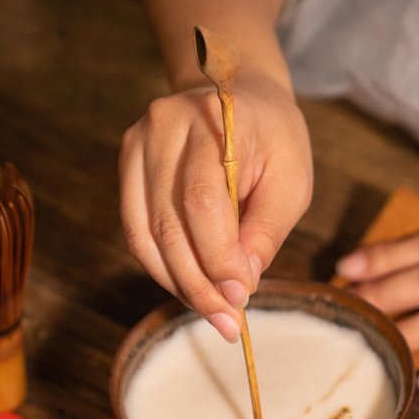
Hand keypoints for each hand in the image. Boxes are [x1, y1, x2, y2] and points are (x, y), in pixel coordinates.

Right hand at [119, 76, 311, 340]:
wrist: (241, 96)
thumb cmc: (274, 140)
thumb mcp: (292, 181)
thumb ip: (266, 232)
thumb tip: (239, 286)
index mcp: (215, 120)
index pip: (203, 201)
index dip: (217, 257)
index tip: (241, 296)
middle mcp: (165, 126)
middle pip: (169, 223)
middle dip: (199, 283)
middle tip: (228, 322)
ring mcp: (138, 144)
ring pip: (145, 234)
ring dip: (178, 283)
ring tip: (212, 313)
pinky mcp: (127, 164)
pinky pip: (136, 230)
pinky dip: (161, 267)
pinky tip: (189, 287)